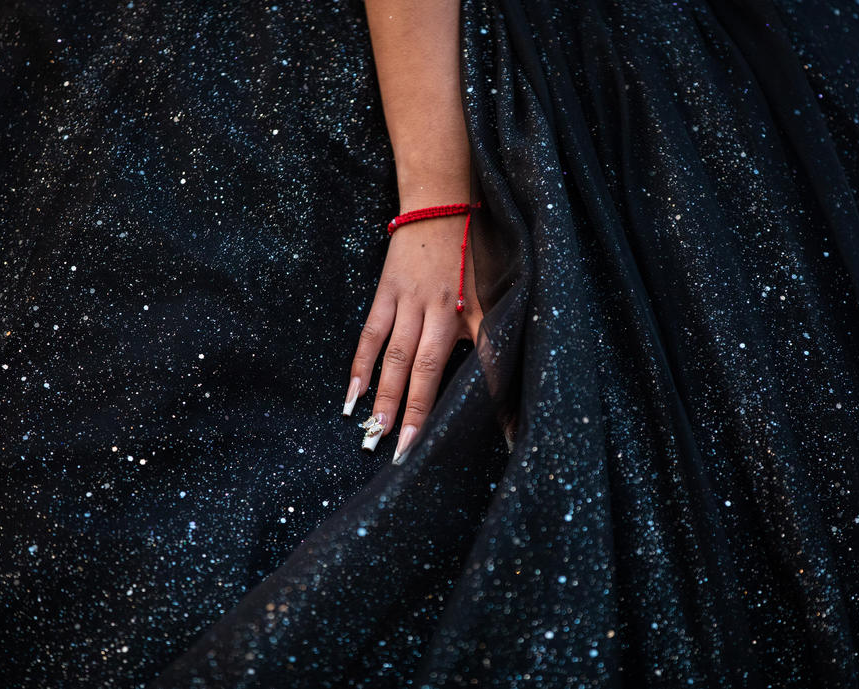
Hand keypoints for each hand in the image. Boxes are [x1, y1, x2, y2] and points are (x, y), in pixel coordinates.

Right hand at [343, 211, 482, 461]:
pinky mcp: (385, 293)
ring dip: (385, 397)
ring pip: (395, 357)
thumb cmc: (474, 251)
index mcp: (474, 312)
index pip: (486, 366)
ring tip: (375, 434)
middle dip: (417, 414)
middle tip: (404, 455)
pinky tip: (350, 397)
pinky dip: (359, 366)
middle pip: (427, 371)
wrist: (440, 204)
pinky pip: (370, 334)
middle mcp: (442, 310)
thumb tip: (508, 376)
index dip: (496, 406)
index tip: (504, 443)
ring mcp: (409, 301)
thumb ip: (497, 332)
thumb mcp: (497, 290)